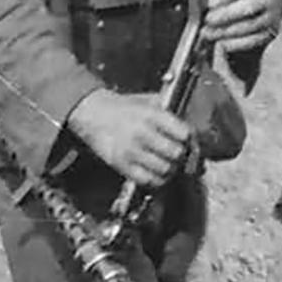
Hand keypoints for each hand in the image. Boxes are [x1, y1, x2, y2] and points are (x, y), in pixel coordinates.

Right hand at [66, 89, 191, 187]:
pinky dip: (157, 180)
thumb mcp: (146, 100)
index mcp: (151, 115)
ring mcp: (132, 151)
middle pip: (176, 153)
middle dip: (181, 155)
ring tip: (169, 164)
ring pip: (165, 169)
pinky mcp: (122, 165)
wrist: (92, 113)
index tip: (188, 141)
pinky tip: (157, 173)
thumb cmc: (122, 107)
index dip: (189, 139)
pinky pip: (148, 180)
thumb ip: (168, 112)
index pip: (183, 133)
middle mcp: (143, 133)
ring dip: (171, 169)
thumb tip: (188, 128)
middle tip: (179, 154)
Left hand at [202, 0, 276, 51]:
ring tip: (208, 33)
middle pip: (248, 7)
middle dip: (226, 14)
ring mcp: (273, 16)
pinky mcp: (272, 32)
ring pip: (250, 26)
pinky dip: (237, 43)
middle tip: (207, 19)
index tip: (210, 3)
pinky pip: (255, 40)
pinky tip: (222, 43)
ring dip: (227, 31)